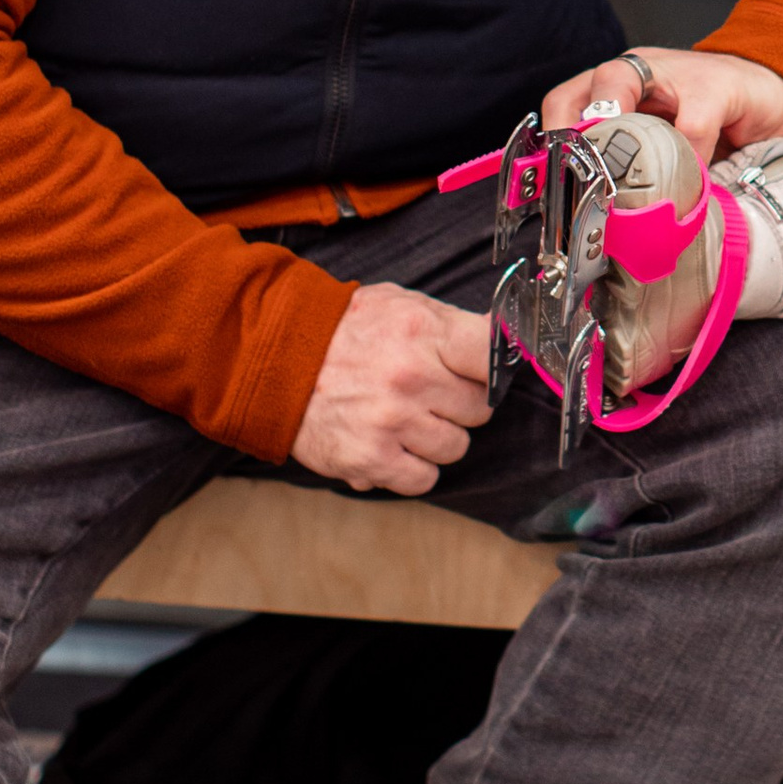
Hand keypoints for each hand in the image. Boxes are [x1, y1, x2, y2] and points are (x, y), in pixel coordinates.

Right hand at [293, 284, 493, 495]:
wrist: (277, 360)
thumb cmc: (345, 332)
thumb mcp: (401, 305)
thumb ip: (453, 323)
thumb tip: (505, 339)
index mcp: (421, 331)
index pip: (491, 356)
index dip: (492, 367)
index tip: (481, 371)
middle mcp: (410, 377)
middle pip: (480, 408)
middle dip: (458, 403)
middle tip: (430, 392)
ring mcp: (391, 421)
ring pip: (456, 446)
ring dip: (436, 437)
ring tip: (406, 417)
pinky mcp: (371, 459)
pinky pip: (424, 478)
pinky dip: (413, 468)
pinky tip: (394, 444)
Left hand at [542, 44, 782, 165]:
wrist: (776, 95)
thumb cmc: (716, 120)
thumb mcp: (667, 144)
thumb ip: (638, 167)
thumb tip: (601, 225)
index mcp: (616, 89)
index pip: (564, 104)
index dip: (552, 141)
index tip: (549, 184)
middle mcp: (636, 73)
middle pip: (583, 90)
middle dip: (574, 134)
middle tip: (581, 180)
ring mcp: (673, 73)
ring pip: (620, 85)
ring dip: (616, 135)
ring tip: (623, 182)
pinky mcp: (715, 86)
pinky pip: (689, 123)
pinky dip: (686, 158)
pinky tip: (693, 183)